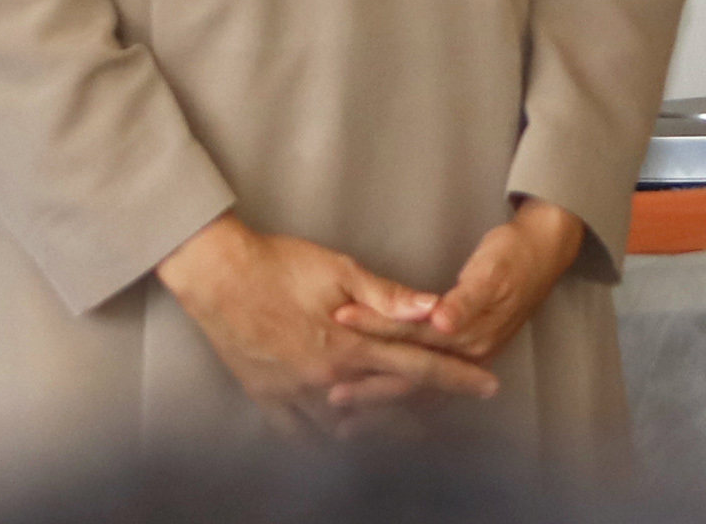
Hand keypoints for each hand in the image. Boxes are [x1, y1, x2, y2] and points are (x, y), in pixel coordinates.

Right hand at [154, 214, 501, 435]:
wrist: (217, 275)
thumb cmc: (279, 265)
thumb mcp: (339, 270)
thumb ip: (388, 296)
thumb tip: (434, 309)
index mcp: (348, 347)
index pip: (416, 368)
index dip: (456, 378)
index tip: (488, 387)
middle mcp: (324, 381)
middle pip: (388, 406)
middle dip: (425, 411)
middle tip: (453, 417)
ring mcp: (293, 396)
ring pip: (346, 431)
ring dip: (379, 432)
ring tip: (407, 435)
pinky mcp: (267, 399)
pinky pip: (300, 436)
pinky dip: (325, 441)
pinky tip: (342, 440)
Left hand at [325, 199, 588, 408]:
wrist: (543, 254)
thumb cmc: (512, 256)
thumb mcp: (492, 271)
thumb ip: (466, 300)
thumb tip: (442, 321)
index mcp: (470, 333)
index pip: (413, 335)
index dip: (375, 327)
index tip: (340, 320)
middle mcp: (468, 353)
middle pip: (410, 369)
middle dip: (370, 380)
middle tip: (329, 390)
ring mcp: (467, 357)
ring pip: (416, 385)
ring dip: (381, 398)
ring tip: (345, 413)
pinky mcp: (464, 355)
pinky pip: (427, 384)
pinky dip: (400, 395)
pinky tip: (378, 405)